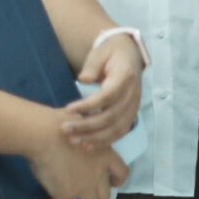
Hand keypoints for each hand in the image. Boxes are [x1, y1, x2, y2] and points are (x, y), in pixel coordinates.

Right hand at [25, 110, 127, 198]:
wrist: (45, 133)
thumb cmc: (61, 123)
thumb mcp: (85, 127)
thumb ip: (89, 137)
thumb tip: (83, 134)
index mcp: (105, 155)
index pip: (122, 173)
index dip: (115, 181)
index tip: (107, 183)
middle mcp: (98, 173)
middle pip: (105, 196)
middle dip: (94, 197)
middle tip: (81, 193)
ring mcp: (83, 186)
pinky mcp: (65, 193)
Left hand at [63, 31, 143, 148]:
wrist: (129, 56)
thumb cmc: (110, 54)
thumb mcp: (100, 52)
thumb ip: (92, 65)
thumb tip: (83, 79)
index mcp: (125, 77)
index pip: (107, 96)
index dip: (87, 105)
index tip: (67, 110)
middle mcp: (132, 94)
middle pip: (110, 116)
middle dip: (86, 126)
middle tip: (64, 129)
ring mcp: (133, 107)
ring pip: (115, 128)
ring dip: (94, 137)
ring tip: (73, 140)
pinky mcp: (131, 115)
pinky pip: (119, 132)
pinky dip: (104, 141)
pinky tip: (87, 145)